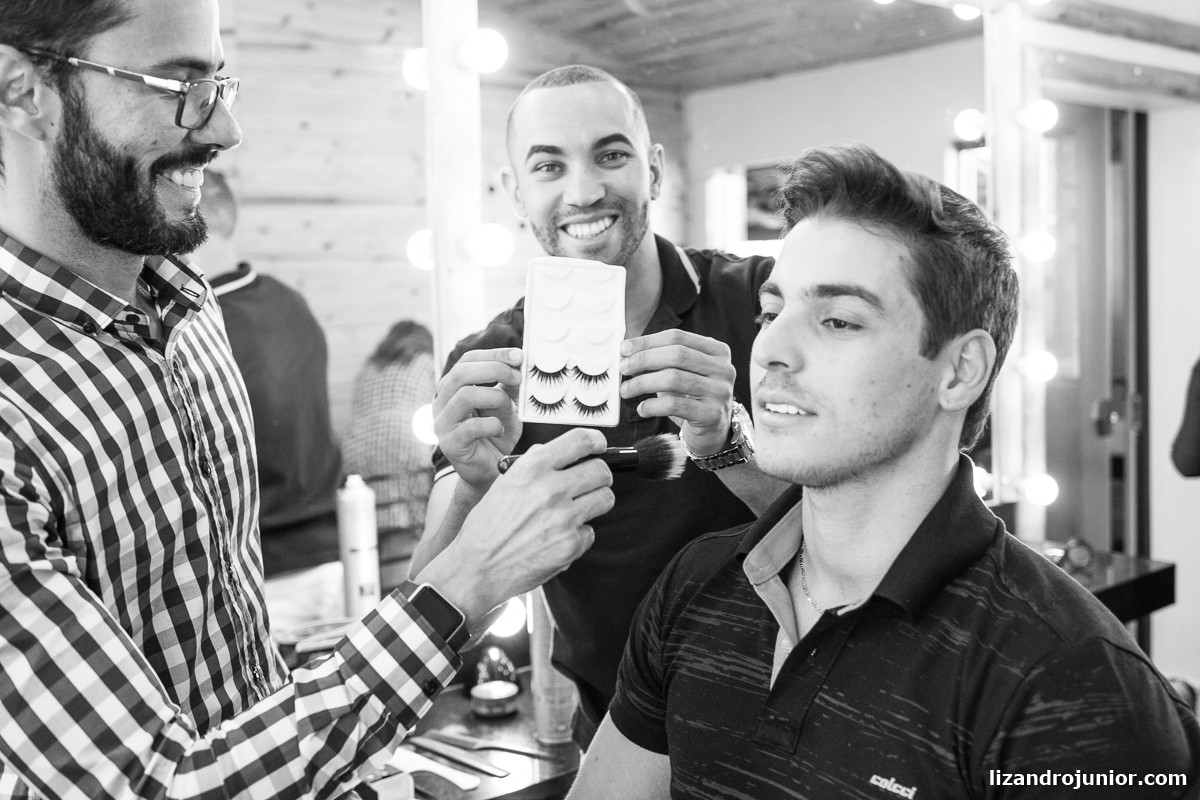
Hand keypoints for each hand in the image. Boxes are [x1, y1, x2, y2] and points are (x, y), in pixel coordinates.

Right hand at [416, 428, 614, 624]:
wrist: (478, 567)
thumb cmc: (486, 528)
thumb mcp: (503, 484)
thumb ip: (531, 465)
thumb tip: (551, 451)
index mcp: (532, 469)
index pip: (579, 440)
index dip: (596, 440)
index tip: (599, 445)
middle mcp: (550, 489)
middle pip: (601, 470)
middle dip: (600, 476)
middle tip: (591, 482)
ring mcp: (564, 518)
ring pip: (605, 498)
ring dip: (596, 502)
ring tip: (578, 509)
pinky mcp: (571, 544)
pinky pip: (591, 532)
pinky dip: (579, 535)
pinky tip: (559, 537)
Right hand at [433, 348, 523, 492]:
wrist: (489, 472)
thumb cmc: (496, 435)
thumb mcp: (506, 404)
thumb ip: (509, 385)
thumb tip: (520, 362)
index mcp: (452, 388)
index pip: (467, 360)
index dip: (493, 354)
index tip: (518, 355)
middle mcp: (442, 402)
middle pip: (461, 373)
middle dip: (494, 369)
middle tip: (518, 376)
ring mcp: (442, 423)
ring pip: (465, 396)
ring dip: (495, 398)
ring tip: (509, 409)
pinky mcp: (450, 444)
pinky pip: (472, 427)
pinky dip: (493, 425)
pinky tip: (500, 430)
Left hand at [619, 329, 734, 455]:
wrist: (714, 432)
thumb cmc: (693, 399)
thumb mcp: (681, 373)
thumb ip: (661, 360)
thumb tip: (627, 353)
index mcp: (716, 351)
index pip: (677, 337)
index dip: (648, 341)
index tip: (625, 348)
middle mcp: (723, 368)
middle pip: (676, 354)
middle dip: (644, 359)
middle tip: (624, 368)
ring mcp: (720, 391)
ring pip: (674, 378)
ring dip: (643, 383)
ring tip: (626, 390)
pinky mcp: (712, 414)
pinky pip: (675, 405)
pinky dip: (653, 406)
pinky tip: (642, 409)